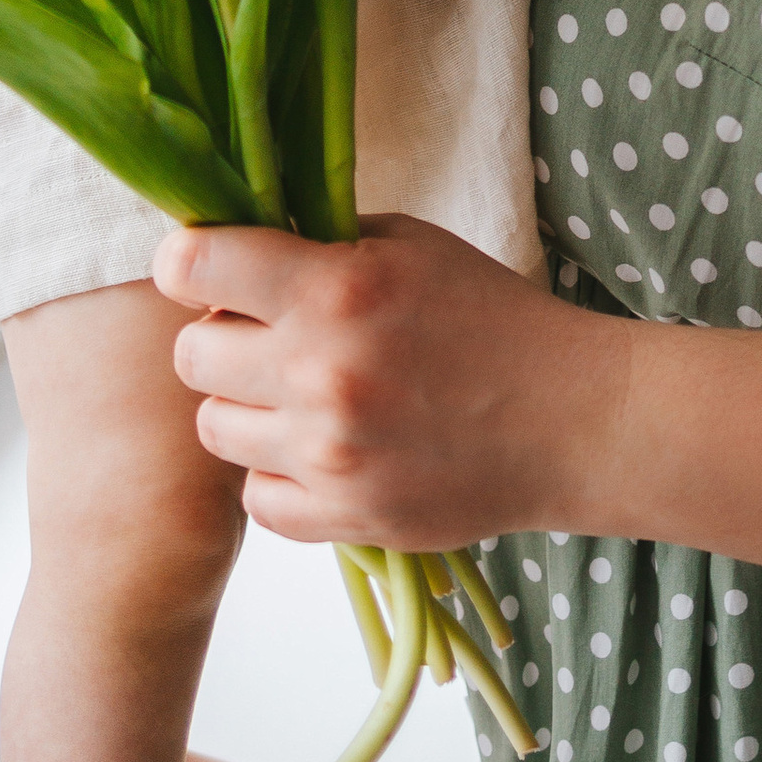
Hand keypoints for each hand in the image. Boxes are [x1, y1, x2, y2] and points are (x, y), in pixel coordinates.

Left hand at [153, 214, 618, 546]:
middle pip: (190, 355)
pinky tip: (323, 450)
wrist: (572, 420)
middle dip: (222, 339)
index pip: (191, 266)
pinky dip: (279, 475)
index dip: (189, 263)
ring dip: (246, 410)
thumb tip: (233, 251)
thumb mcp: (410, 246)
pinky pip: (255, 498)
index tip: (208, 271)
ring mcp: (329, 452)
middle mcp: (321, 370)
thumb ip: (318, 244)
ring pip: (213, 430)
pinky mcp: (344, 517)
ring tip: (300, 398)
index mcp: (336, 287)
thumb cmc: (492, 318)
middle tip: (270, 339)